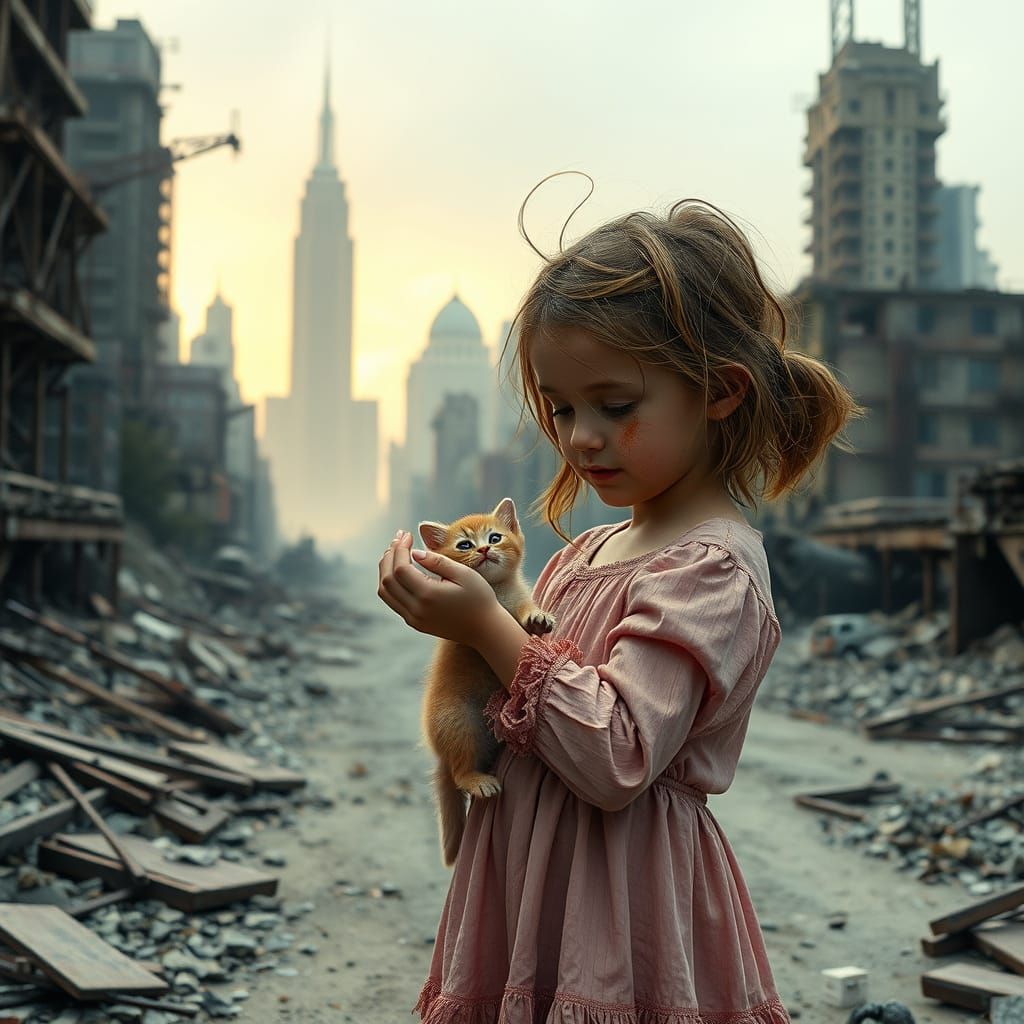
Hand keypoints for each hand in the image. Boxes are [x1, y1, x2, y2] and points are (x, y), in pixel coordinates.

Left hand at [377, 531, 500, 645]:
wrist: (485, 629)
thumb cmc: (479, 599)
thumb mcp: (464, 574)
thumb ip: (438, 561)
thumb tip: (415, 552)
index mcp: (428, 595)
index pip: (400, 568)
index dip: (400, 548)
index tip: (407, 534)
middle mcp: (416, 609)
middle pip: (387, 580)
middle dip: (390, 556)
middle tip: (399, 539)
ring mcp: (413, 619)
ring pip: (385, 592)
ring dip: (385, 570)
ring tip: (395, 552)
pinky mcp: (415, 623)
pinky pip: (393, 601)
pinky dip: (391, 583)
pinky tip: (399, 570)